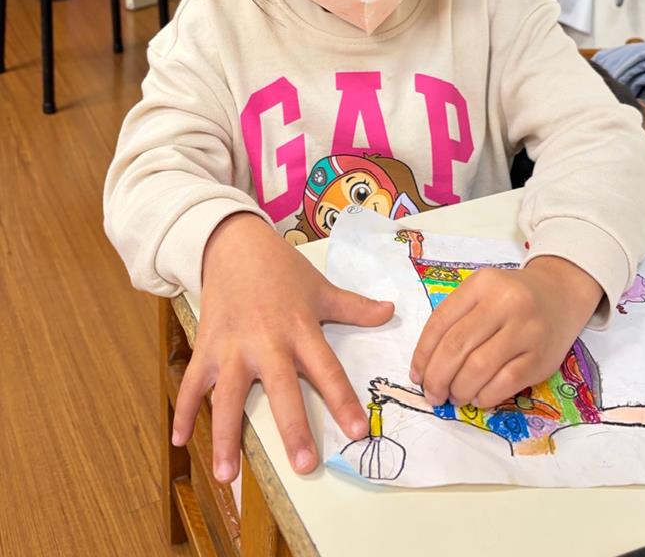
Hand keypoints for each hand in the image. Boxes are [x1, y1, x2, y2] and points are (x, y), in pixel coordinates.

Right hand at [171, 213, 393, 481]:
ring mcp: (233, 346)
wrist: (234, 244)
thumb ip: (355, 307)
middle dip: (292, 428)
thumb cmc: (282, 269)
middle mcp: (267, 342)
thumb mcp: (320, 287)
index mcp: (300, 329)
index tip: (357, 430)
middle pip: (282, 390)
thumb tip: (391, 311)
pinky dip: (183, 410)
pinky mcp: (206, 346)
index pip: (327, 369)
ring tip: (227, 476)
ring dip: (226, 436)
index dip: (342, 400)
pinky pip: (193, 383)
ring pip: (229, 397)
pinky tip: (179, 441)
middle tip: (303, 464)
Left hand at [409, 256, 602, 408]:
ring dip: (459, 390)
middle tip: (433, 394)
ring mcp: (526, 330)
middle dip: (437, 377)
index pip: (440, 322)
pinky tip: (478, 397)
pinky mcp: (542, 357)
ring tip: (455, 396)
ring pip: (479, 368)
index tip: (416, 376)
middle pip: (457, 347)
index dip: (423, 354)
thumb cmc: (511, 297)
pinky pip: (505, 383)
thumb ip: (455, 319)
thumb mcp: (482, 292)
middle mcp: (505, 303)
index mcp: (482, 284)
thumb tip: (426, 367)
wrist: (560, 294)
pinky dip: (485, 396)